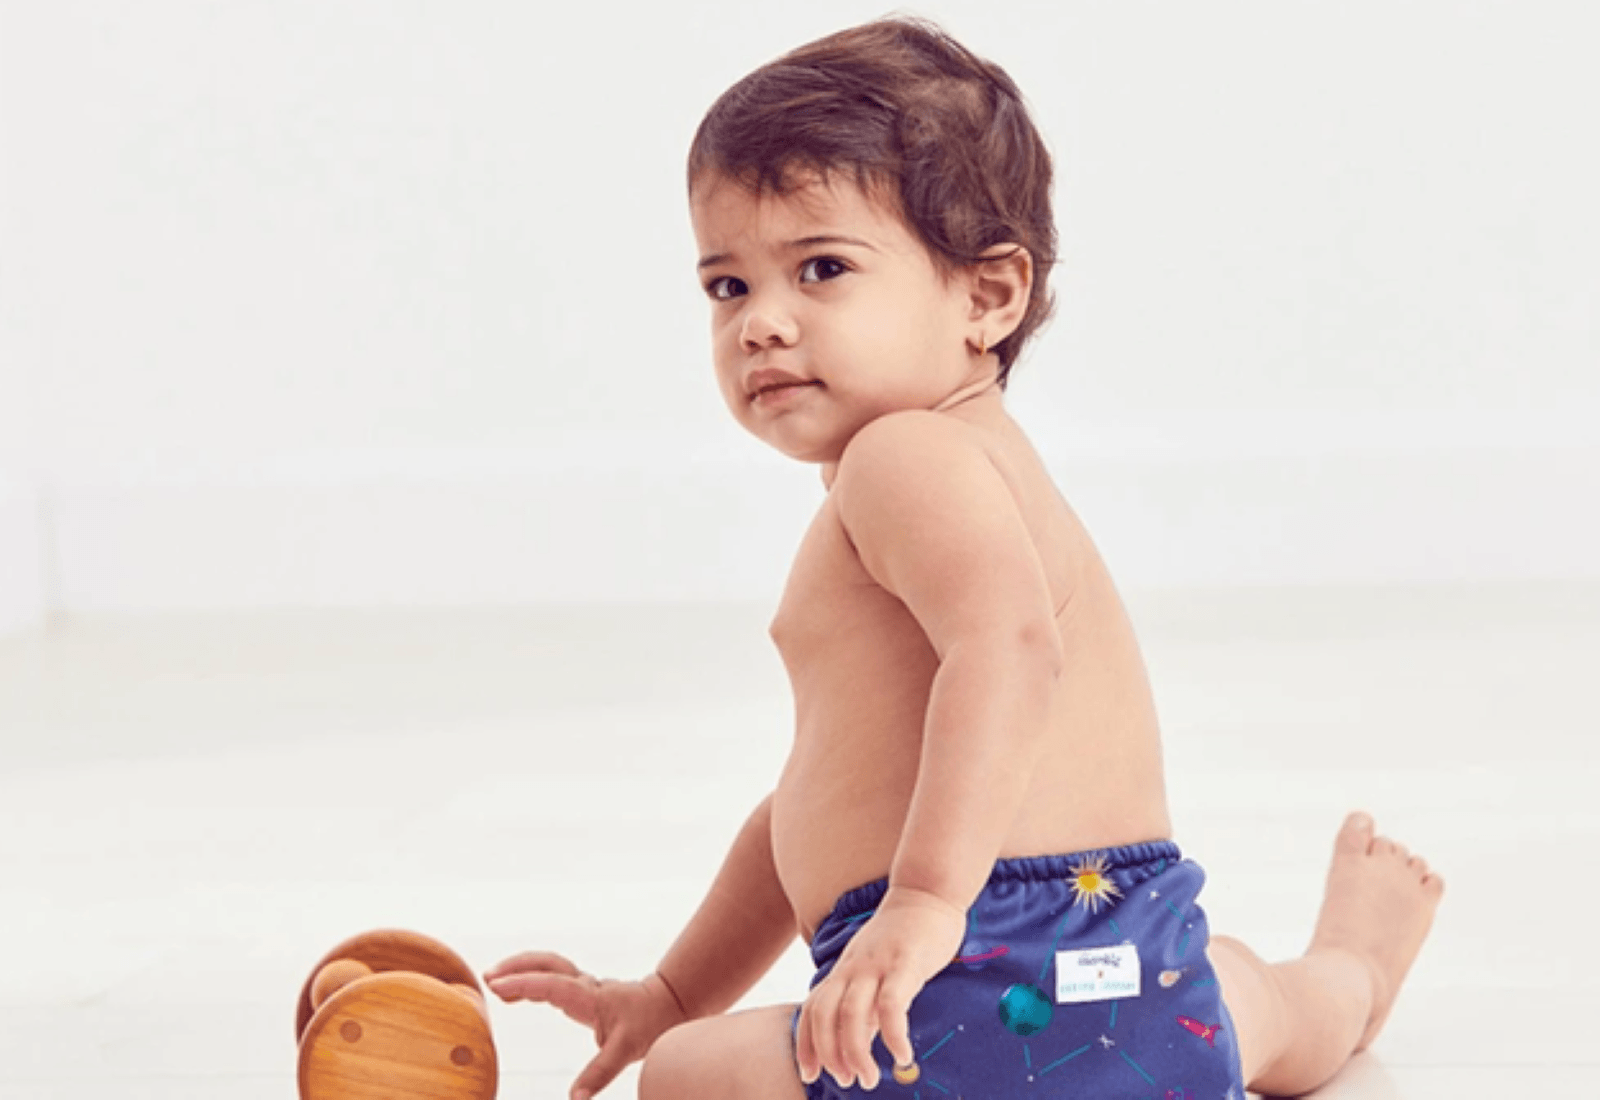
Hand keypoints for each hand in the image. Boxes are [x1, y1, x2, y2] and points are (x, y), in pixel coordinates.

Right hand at [483, 951, 687, 1099]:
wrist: (664, 1005)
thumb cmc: (647, 1024)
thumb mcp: (625, 1051)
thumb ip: (599, 1073)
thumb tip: (575, 1099)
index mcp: (590, 997)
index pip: (552, 985)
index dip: (524, 984)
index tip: (497, 987)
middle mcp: (583, 985)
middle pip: (546, 964)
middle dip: (517, 968)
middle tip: (488, 979)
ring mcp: (582, 984)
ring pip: (547, 966)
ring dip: (520, 969)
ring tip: (492, 983)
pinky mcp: (581, 989)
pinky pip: (550, 977)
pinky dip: (530, 980)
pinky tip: (515, 995)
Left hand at [794, 887, 965, 1090]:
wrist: (926, 893)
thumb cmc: (902, 937)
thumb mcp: (874, 970)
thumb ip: (865, 1003)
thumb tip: (862, 1043)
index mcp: (843, 970)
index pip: (811, 1010)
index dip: (805, 1044)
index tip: (809, 1075)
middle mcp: (853, 968)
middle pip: (824, 1014)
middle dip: (829, 1053)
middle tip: (846, 1081)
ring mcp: (877, 965)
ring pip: (852, 1013)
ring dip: (856, 1052)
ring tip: (869, 1078)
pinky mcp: (905, 963)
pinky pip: (892, 1004)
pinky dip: (893, 1034)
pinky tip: (902, 1056)